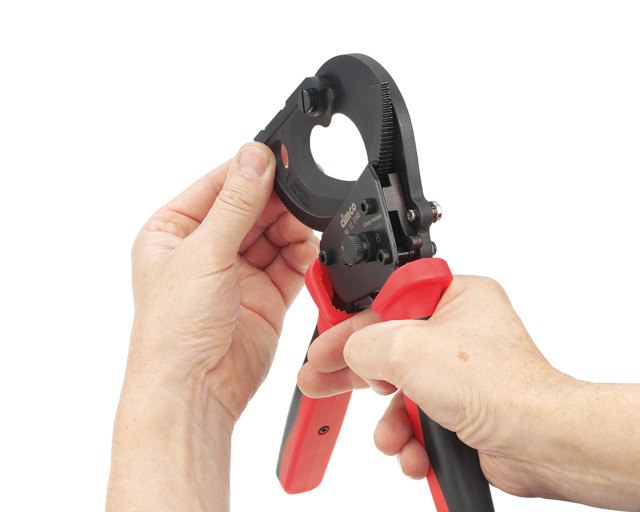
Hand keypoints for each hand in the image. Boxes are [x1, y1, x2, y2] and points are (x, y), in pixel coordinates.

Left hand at [107, 142, 316, 510]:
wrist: (195, 391)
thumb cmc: (173, 331)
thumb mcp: (203, 254)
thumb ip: (235, 205)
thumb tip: (254, 158)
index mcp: (174, 231)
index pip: (218, 185)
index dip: (249, 171)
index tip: (278, 158)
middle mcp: (206, 249)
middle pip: (251, 208)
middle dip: (276, 204)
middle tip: (299, 198)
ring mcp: (237, 273)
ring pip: (274, 234)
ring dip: (292, 229)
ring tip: (302, 231)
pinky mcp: (265, 296)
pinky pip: (290, 263)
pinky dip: (301, 255)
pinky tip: (306, 251)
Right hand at [298, 276, 639, 509]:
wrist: (538, 443)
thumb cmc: (496, 386)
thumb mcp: (406, 349)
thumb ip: (364, 343)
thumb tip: (349, 350)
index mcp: (454, 296)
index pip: (387, 301)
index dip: (351, 321)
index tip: (324, 337)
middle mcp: (457, 331)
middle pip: (387, 346)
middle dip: (353, 372)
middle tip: (317, 378)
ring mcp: (459, 372)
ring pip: (399, 390)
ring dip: (390, 421)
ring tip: (389, 437)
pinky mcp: (460, 407)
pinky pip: (417, 417)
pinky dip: (411, 437)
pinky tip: (414, 451)